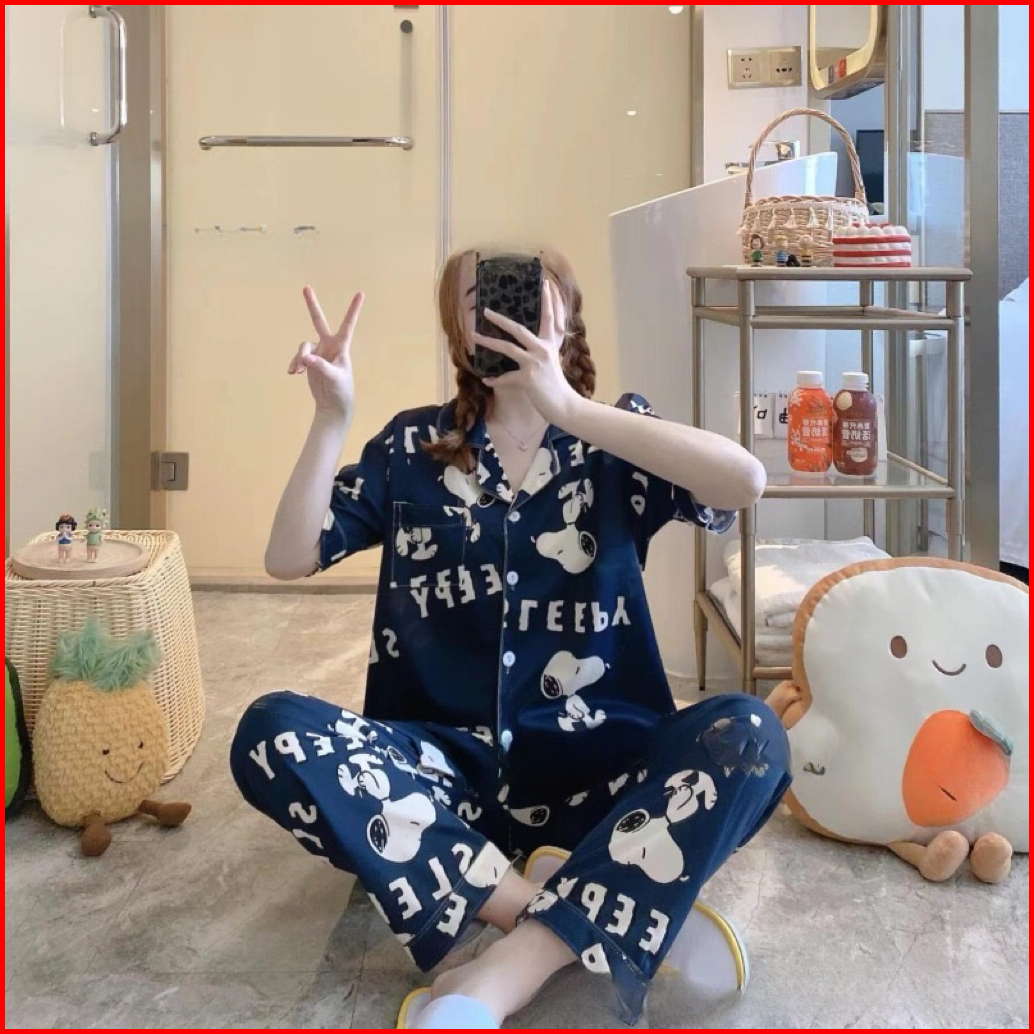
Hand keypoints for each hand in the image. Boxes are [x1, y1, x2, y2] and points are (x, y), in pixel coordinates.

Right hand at [289, 287, 363, 416]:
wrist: (333, 404)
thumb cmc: (341, 390)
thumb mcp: (334, 378)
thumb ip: (321, 366)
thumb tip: (306, 358)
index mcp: (341, 347)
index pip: (348, 325)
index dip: (353, 310)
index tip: (360, 294)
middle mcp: (329, 345)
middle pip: (318, 321)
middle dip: (312, 305)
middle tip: (306, 287)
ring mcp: (318, 352)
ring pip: (304, 346)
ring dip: (299, 357)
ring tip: (298, 371)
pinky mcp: (308, 361)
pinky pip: (298, 357)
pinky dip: (294, 364)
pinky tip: (292, 373)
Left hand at [473, 280, 579, 424]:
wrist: (564, 406)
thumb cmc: (556, 386)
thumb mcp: (551, 363)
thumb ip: (541, 351)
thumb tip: (526, 346)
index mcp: (550, 344)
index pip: (549, 318)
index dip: (548, 301)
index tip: (545, 283)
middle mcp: (543, 350)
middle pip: (518, 329)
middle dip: (500, 319)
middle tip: (485, 311)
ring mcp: (535, 364)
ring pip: (507, 348)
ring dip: (488, 342)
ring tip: (474, 336)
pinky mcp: (528, 379)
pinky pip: (505, 378)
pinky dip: (495, 380)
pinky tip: (486, 380)